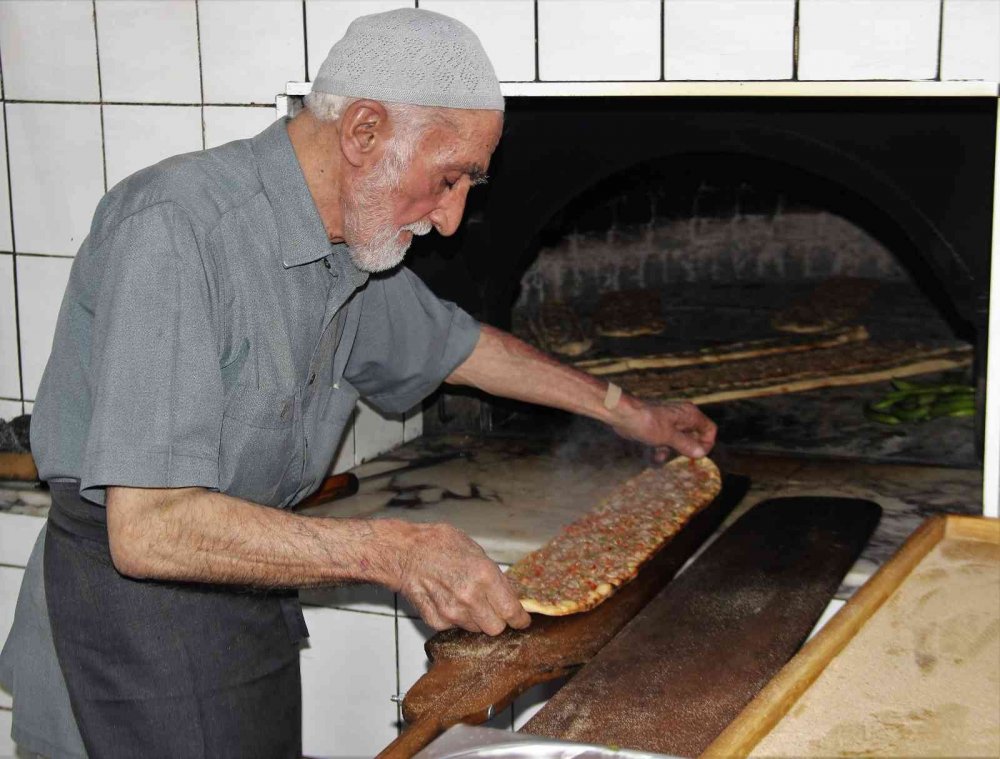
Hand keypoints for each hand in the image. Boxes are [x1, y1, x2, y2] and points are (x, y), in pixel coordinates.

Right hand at [391, 522, 530, 634]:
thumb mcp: (474, 549)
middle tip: (492, 608)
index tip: (521, 620)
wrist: (403, 552)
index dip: (520, 619)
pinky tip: (447, 600)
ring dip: (476, 619)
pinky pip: (455, 627)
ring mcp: (452, 612)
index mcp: (485, 576)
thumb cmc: (437, 544)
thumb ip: (493, 574)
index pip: (512, 611)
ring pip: (476, 629)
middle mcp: (470, 598)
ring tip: (465, 599)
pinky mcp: (436, 621)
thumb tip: (509, 591)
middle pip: (496, 628)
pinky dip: (455, 619)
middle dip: (498, 619)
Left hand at [611, 397, 716, 462]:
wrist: (622, 415)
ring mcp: (670, 422)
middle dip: (686, 450)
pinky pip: (666, 441)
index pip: (709, 429)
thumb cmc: (646, 422)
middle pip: (694, 436)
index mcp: (689, 415)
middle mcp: (682, 417)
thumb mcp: (668, 436)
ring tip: (660, 456)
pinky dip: (661, 449)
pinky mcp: (658, 428)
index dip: (706, 443)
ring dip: (671, 452)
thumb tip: (701, 453)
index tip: (697, 455)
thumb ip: (686, 445)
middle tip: (678, 457)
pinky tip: (653, 456)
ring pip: (679, 441)